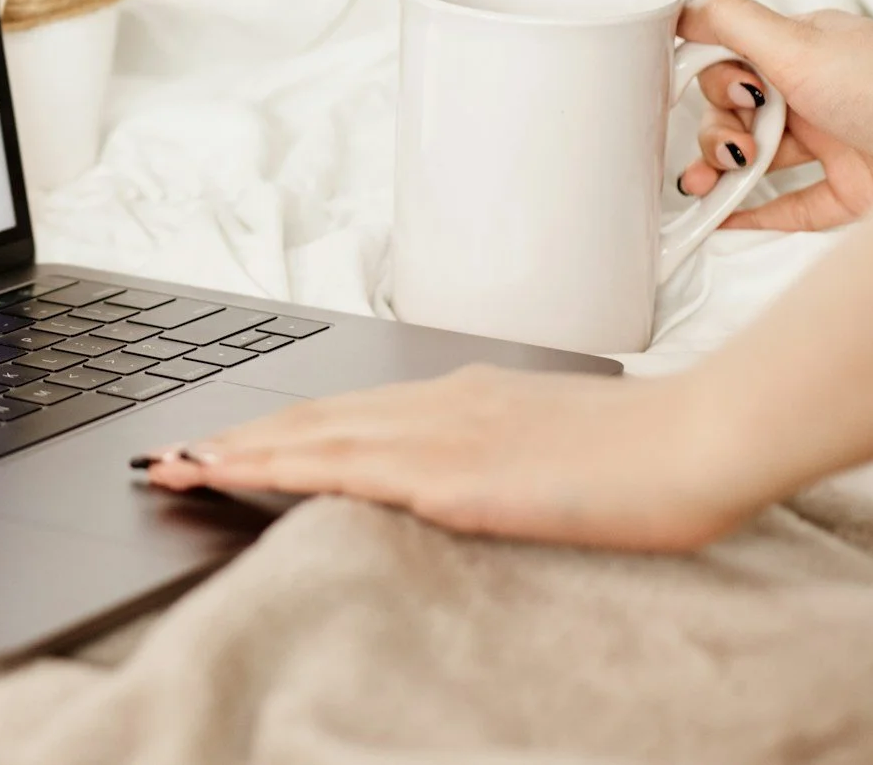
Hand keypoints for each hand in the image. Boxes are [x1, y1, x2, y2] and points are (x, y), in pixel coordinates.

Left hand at [141, 365, 763, 551]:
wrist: (704, 436)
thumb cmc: (655, 450)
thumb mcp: (562, 444)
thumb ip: (509, 454)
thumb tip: (480, 475)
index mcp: (464, 397)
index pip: (348, 413)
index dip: (281, 428)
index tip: (227, 442)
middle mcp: (436, 403)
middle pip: (310, 418)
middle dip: (235, 439)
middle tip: (167, 457)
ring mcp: (439, 434)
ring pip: (307, 437)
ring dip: (234, 452)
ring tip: (173, 468)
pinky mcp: (448, 474)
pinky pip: (338, 467)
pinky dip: (274, 467)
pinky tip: (234, 475)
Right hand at [677, 0, 872, 231]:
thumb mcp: (796, 41)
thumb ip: (732, 21)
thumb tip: (680, 9)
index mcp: (805, 51)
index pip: (734, 62)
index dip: (710, 82)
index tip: (692, 97)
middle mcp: (819, 93)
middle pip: (740, 115)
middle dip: (716, 133)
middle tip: (728, 147)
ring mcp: (837, 143)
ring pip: (762, 159)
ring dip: (724, 172)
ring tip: (705, 186)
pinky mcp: (854, 190)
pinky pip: (792, 205)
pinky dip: (756, 213)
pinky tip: (725, 220)